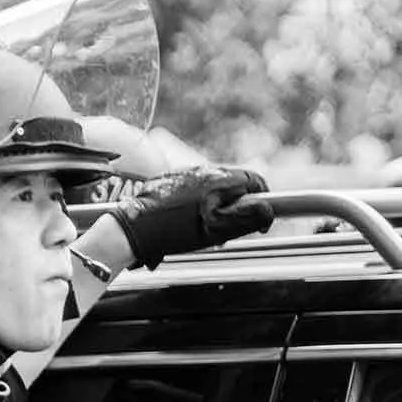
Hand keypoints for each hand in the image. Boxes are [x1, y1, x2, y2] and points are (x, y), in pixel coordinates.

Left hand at [114, 166, 272, 268]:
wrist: (133, 229)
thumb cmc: (175, 232)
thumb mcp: (216, 230)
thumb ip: (247, 218)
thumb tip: (268, 210)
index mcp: (219, 180)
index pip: (254, 180)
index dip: (263, 199)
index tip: (261, 219)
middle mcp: (203, 169)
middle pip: (234, 182)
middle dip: (239, 203)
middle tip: (232, 227)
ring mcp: (184, 172)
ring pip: (213, 185)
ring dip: (218, 203)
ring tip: (207, 228)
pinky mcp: (167, 178)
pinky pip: (192, 187)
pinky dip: (197, 201)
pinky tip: (187, 221)